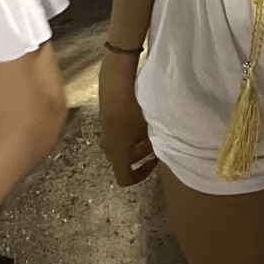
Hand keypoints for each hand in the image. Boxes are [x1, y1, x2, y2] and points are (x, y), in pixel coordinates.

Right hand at [98, 54, 156, 186]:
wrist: (116, 84)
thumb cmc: (134, 110)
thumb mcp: (148, 129)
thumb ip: (154, 145)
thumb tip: (160, 150)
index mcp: (118, 154)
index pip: (125, 179)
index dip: (141, 176)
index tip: (153, 163)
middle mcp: (108, 148)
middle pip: (123, 162)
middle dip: (139, 156)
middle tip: (154, 144)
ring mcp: (104, 134)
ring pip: (120, 147)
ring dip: (134, 144)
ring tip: (149, 130)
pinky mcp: (104, 121)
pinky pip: (117, 135)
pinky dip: (128, 133)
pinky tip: (140, 119)